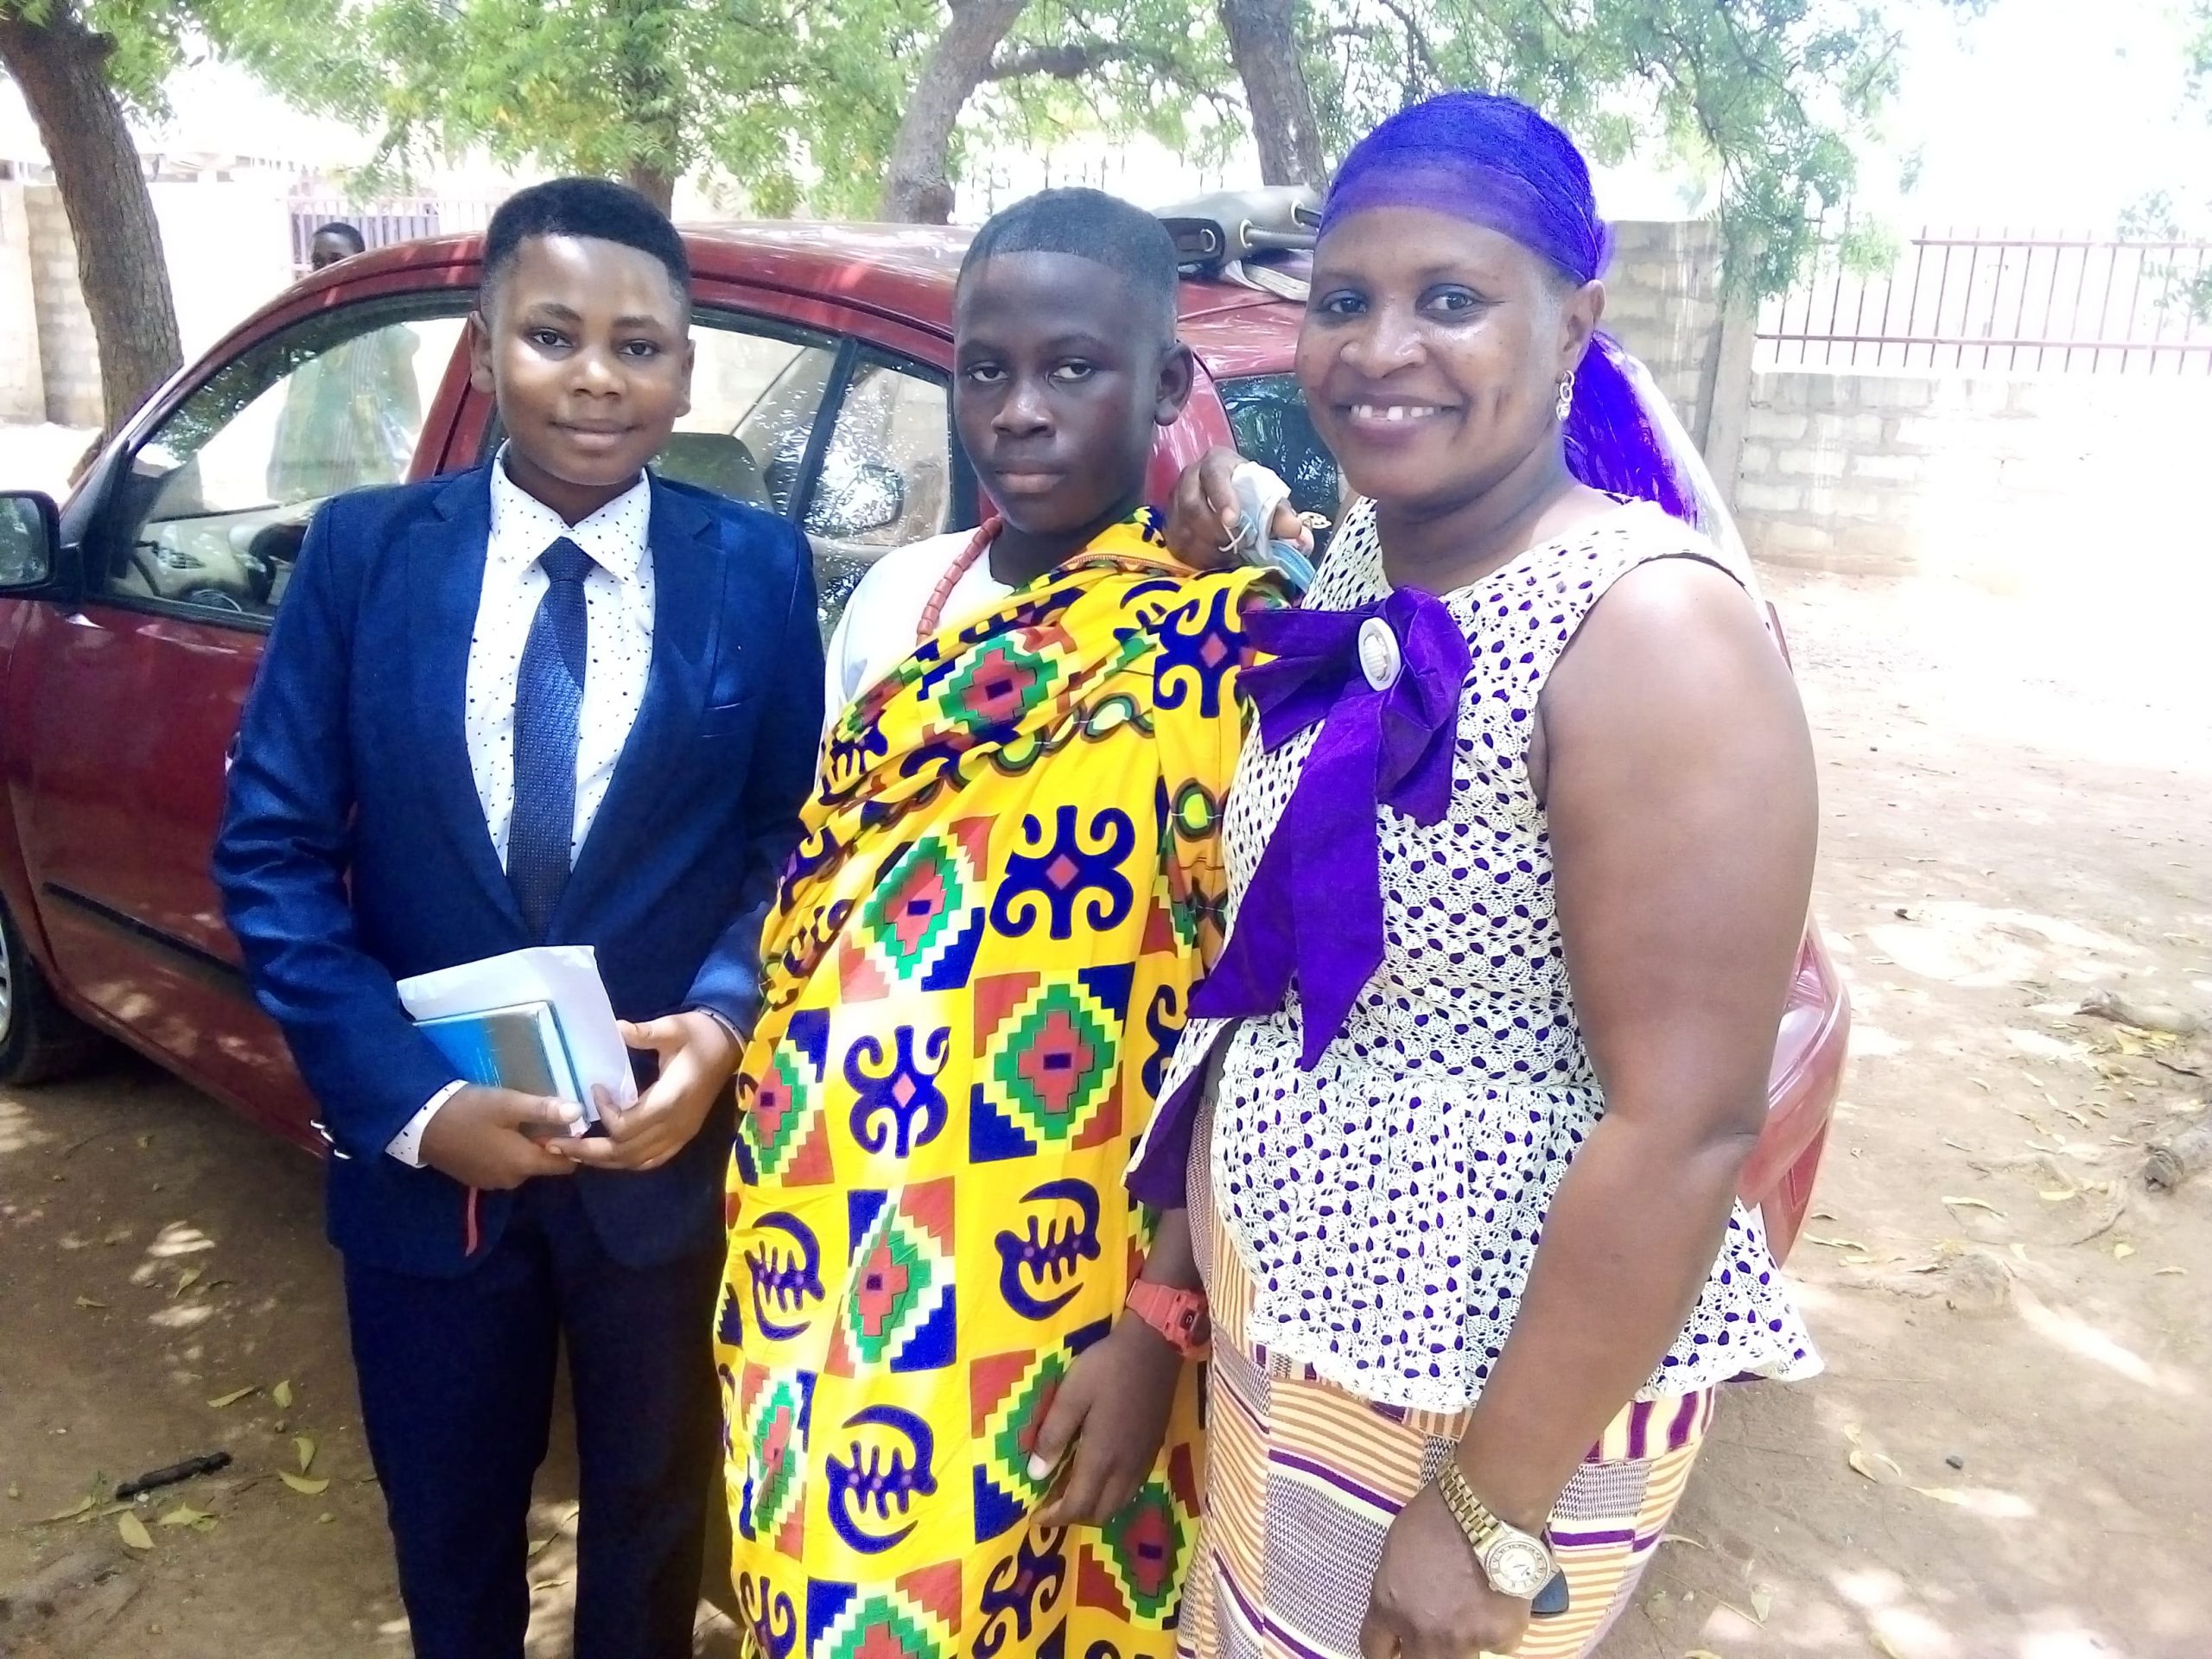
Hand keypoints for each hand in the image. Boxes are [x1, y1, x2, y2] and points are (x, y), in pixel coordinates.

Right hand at [418, 1084, 582, 1189]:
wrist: (419, 1124)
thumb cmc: (468, 1111)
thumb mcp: (508, 1104)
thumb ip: (544, 1110)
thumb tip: (578, 1112)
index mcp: (523, 1164)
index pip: (565, 1165)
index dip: (572, 1145)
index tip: (571, 1125)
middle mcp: (511, 1180)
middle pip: (543, 1164)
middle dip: (547, 1144)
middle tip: (542, 1116)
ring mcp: (491, 1182)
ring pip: (522, 1165)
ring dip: (525, 1148)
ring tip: (520, 1121)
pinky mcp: (475, 1178)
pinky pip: (503, 1167)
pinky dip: (507, 1153)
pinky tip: (498, 1132)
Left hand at [550, 1011, 739, 1172]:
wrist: (732, 1045)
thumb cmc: (700, 1035)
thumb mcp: (674, 1028)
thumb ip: (646, 1032)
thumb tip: (616, 1028)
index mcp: (670, 1101)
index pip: (626, 1126)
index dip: (604, 1113)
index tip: (594, 1089)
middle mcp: (674, 1126)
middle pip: (624, 1152)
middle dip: (587, 1150)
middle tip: (553, 1144)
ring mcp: (679, 1135)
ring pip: (634, 1162)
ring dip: (602, 1160)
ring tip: (572, 1152)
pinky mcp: (682, 1136)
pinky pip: (651, 1160)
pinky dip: (626, 1162)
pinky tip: (607, 1156)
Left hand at [1027, 1313, 1184, 1526]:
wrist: (1154, 1349)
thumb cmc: (1107, 1368)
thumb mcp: (1071, 1395)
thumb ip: (1053, 1435)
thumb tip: (1035, 1474)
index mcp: (1102, 1457)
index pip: (1077, 1507)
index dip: (1054, 1518)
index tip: (1035, 1515)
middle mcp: (1125, 1469)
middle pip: (1099, 1514)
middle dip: (1073, 1517)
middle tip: (1051, 1504)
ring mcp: (1142, 1462)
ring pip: (1118, 1505)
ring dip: (1093, 1508)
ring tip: (1072, 1492)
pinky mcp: (1152, 1451)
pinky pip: (1130, 1490)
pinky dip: (1111, 1496)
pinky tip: (1098, 1475)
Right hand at [1163, 446, 1311, 569]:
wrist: (1228, 498)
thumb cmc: (1249, 494)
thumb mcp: (1268, 499)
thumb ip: (1282, 515)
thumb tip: (1299, 535)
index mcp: (1216, 463)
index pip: (1214, 475)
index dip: (1222, 497)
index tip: (1233, 520)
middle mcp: (1190, 478)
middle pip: (1191, 505)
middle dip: (1214, 530)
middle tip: (1237, 545)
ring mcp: (1175, 501)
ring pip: (1182, 527)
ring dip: (1206, 547)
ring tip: (1229, 555)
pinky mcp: (1170, 524)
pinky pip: (1177, 545)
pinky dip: (1197, 557)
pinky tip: (1215, 561)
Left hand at [1361, 1485, 1529, 1658]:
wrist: (1485, 1511)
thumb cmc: (1433, 1516)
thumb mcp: (1395, 1550)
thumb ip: (1396, 1587)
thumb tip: (1403, 1603)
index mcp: (1389, 1607)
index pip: (1374, 1649)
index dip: (1383, 1653)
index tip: (1392, 1652)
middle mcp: (1423, 1632)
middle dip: (1422, 1654)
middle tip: (1435, 1636)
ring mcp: (1463, 1639)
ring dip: (1463, 1642)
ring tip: (1471, 1614)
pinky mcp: (1500, 1634)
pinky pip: (1499, 1644)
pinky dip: (1498, 1629)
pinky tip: (1500, 1601)